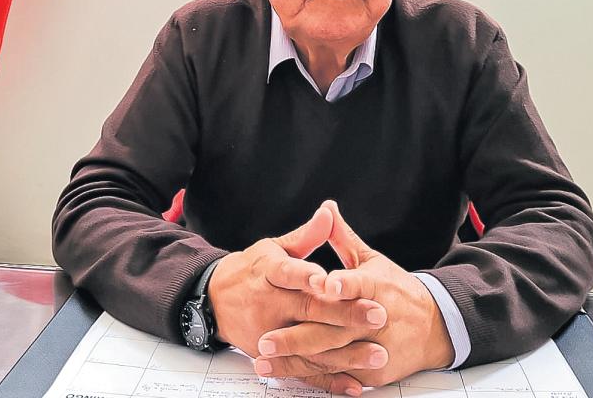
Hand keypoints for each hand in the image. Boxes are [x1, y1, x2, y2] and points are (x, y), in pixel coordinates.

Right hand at [208, 204, 387, 392]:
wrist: (214, 301)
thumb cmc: (252, 271)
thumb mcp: (274, 248)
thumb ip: (306, 236)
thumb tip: (329, 212)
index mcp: (268, 273)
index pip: (289, 274)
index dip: (309, 277)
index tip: (332, 281)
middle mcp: (268, 305)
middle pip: (308, 310)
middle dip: (345, 314)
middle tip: (378, 313)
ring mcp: (269, 334)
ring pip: (311, 345)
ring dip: (345, 352)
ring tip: (377, 353)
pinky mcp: (272, 356)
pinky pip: (304, 371)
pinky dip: (330, 380)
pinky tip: (355, 384)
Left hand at [254, 201, 454, 390]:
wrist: (434, 328)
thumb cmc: (396, 290)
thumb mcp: (372, 261)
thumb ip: (343, 238)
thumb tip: (326, 208)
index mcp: (376, 286)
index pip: (359, 283)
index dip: (344, 284)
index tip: (326, 285)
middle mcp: (375, 318)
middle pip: (335, 328)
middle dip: (299, 336)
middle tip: (266, 339)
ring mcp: (374, 347)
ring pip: (331, 356)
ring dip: (295, 360)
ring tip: (263, 359)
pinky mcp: (373, 372)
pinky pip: (337, 374)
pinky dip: (310, 374)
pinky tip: (284, 373)